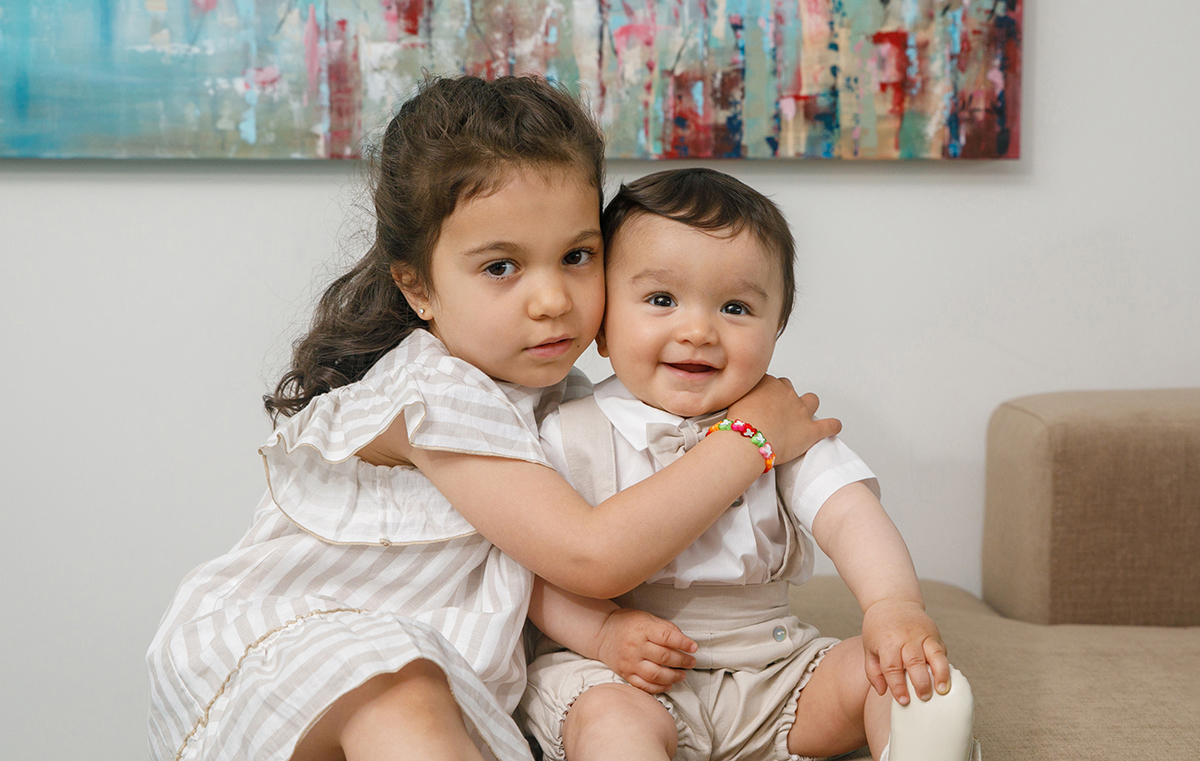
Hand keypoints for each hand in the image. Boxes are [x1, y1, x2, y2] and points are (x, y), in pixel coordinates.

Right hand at [594, 608, 696, 693]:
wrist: (602, 633)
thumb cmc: (627, 623)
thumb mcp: (646, 617)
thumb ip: (665, 627)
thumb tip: (684, 641)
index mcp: (642, 628)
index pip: (667, 637)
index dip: (683, 643)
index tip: (694, 647)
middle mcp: (635, 646)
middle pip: (664, 657)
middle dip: (682, 661)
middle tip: (692, 662)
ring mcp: (630, 662)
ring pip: (656, 674)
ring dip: (673, 677)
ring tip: (682, 675)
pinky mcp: (625, 674)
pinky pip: (644, 685)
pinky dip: (658, 687)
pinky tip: (668, 684)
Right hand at [727, 376, 841, 464]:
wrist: (746, 440)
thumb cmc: (736, 425)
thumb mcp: (728, 402)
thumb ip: (734, 397)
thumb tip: (728, 397)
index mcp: (766, 383)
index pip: (769, 381)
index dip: (765, 392)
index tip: (760, 400)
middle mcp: (785, 393)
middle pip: (788, 388)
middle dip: (784, 397)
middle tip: (775, 410)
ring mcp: (800, 411)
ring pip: (811, 400)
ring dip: (808, 406)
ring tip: (803, 414)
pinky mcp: (810, 430)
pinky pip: (828, 425)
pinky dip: (832, 426)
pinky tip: (833, 426)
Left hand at [861, 597, 951, 704]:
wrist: (892, 601)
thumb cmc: (878, 628)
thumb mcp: (868, 648)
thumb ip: (873, 671)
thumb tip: (882, 692)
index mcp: (887, 642)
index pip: (892, 667)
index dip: (898, 686)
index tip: (903, 700)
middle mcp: (906, 637)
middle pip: (915, 662)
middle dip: (921, 683)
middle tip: (923, 698)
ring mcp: (922, 634)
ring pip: (935, 655)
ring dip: (940, 674)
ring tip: (942, 690)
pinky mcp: (934, 633)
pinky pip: (942, 650)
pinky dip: (944, 664)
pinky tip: (945, 678)